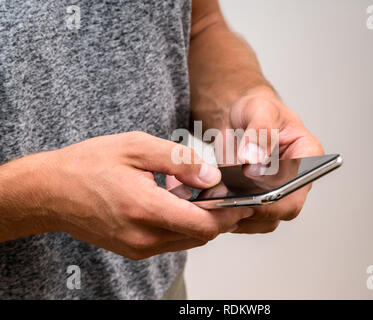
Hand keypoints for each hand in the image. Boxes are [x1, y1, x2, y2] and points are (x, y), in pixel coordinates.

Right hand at [0, 132, 252, 258]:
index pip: (205, 225)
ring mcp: (138, 248)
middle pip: (201, 236)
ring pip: (188, 240)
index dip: (230, 214)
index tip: (243, 201)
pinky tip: (176, 201)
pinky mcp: (134, 250)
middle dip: (220, 216)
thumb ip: (179, 161)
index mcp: (145, 209)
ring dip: (201, 220)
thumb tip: (212, 175)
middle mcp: (143, 237)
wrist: (51, 191)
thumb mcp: (136, 147)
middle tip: (222, 190)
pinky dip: (183, 224)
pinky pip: (172, 240)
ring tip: (196, 191)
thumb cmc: (89, 165)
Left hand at [227, 87, 323, 232]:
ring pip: (264, 220)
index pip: (301, 183)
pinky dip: (229, 216)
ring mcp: (276, 194)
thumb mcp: (259, 110)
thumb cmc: (256, 110)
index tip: (251, 179)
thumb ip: (259, 131)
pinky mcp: (257, 202)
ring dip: (240, 215)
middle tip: (228, 199)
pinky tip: (212, 204)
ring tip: (216, 201)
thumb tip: (254, 158)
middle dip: (257, 208)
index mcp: (307, 155)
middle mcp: (296, 180)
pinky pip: (247, 219)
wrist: (237, 119)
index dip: (280, 188)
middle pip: (284, 208)